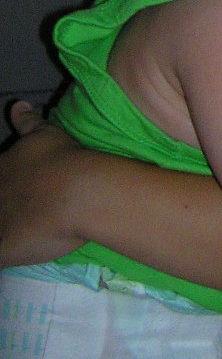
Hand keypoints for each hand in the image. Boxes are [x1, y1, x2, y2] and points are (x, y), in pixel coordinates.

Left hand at [0, 101, 84, 265]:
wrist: (78, 190)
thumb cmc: (64, 159)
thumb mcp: (46, 134)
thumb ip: (28, 122)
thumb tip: (17, 105)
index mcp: (2, 169)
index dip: (7, 186)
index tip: (24, 190)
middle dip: (6, 205)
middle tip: (31, 207)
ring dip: (6, 224)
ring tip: (23, 226)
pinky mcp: (4, 249)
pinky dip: (5, 253)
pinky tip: (14, 251)